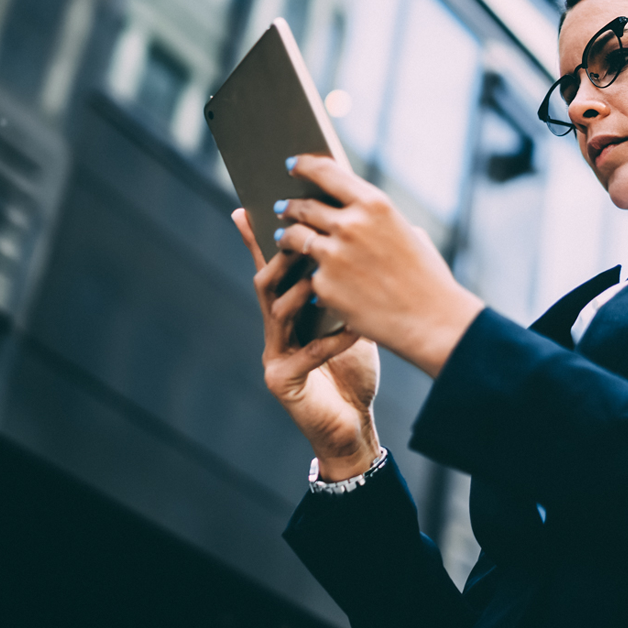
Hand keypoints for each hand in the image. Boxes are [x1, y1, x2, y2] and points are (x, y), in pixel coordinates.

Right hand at [233, 208, 380, 480]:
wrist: (351, 427)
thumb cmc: (353, 370)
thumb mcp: (351, 319)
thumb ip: (347, 286)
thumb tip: (362, 236)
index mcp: (286, 312)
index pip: (273, 266)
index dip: (265, 234)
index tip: (266, 200)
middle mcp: (272, 330)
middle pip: (266, 281)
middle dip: (282, 254)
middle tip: (301, 230)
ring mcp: (273, 356)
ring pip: (277, 311)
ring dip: (302, 290)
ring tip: (322, 273)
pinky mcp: (282, 381)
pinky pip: (308, 353)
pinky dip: (333, 339)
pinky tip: (355, 330)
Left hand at [273, 155, 484, 376]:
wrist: (431, 321)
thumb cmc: (427, 277)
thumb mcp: (408, 233)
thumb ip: (376, 221)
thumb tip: (354, 215)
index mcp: (374, 204)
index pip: (325, 172)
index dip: (304, 166)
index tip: (292, 165)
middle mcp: (349, 224)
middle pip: (304, 207)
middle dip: (290, 206)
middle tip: (282, 208)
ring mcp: (333, 255)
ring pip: (294, 237)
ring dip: (286, 237)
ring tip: (284, 238)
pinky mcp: (324, 286)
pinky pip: (308, 275)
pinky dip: (310, 277)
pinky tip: (312, 280)